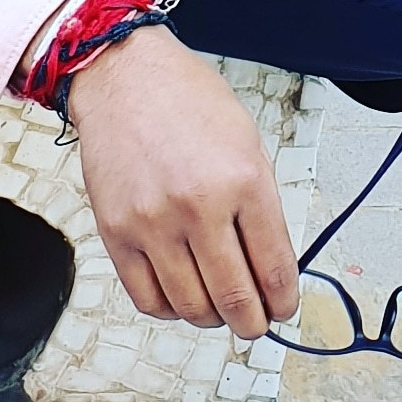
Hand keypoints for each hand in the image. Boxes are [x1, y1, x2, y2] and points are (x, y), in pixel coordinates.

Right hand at [66, 26, 299, 338]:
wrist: (127, 78)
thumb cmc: (189, 100)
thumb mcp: (247, 141)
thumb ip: (259, 202)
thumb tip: (271, 260)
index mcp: (243, 179)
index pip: (274, 264)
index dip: (284, 297)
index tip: (285, 306)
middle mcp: (199, 206)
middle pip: (234, 297)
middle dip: (253, 321)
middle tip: (257, 323)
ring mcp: (154, 224)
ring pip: (191, 306)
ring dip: (213, 319)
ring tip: (221, 309)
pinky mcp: (116, 234)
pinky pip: (147, 298)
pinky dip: (170, 309)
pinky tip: (183, 298)